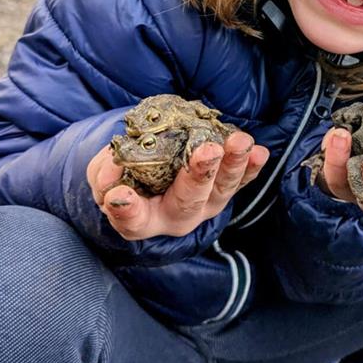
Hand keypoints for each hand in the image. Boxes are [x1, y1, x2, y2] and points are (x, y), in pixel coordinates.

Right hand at [87, 131, 269, 239]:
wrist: (147, 171)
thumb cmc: (121, 177)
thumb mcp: (103, 176)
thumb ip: (104, 176)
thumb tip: (112, 176)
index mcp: (143, 219)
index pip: (134, 219)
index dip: (127, 209)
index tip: (121, 194)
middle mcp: (178, 215)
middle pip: (190, 200)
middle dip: (199, 174)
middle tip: (207, 151)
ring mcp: (205, 202)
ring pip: (222, 188)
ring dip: (234, 165)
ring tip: (240, 143)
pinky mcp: (223, 186)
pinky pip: (241, 179)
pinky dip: (250, 167)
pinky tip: (259, 152)